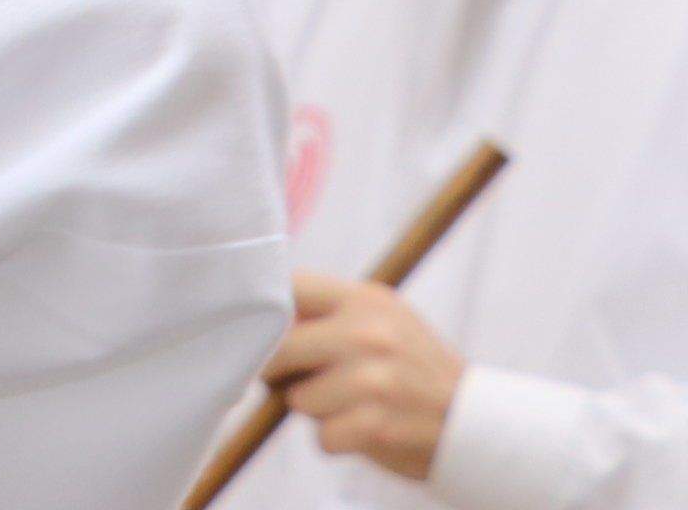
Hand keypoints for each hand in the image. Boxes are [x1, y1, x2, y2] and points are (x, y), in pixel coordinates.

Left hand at [267, 273, 463, 481]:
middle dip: (283, 373)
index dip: (267, 318)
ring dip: (317, 412)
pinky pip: (321, 437)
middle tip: (309, 381)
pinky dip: (336, 441)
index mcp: (367, 300)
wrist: (481, 427)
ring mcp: (375, 379)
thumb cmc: (412, 374)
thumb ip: (325, 318)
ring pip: (297, 399)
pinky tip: (366, 432)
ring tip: (355, 407)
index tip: (261, 335)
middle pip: (278, 348)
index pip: (287, 289)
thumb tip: (249, 326)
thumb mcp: (382, 326)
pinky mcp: (377, 424)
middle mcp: (371, 332)